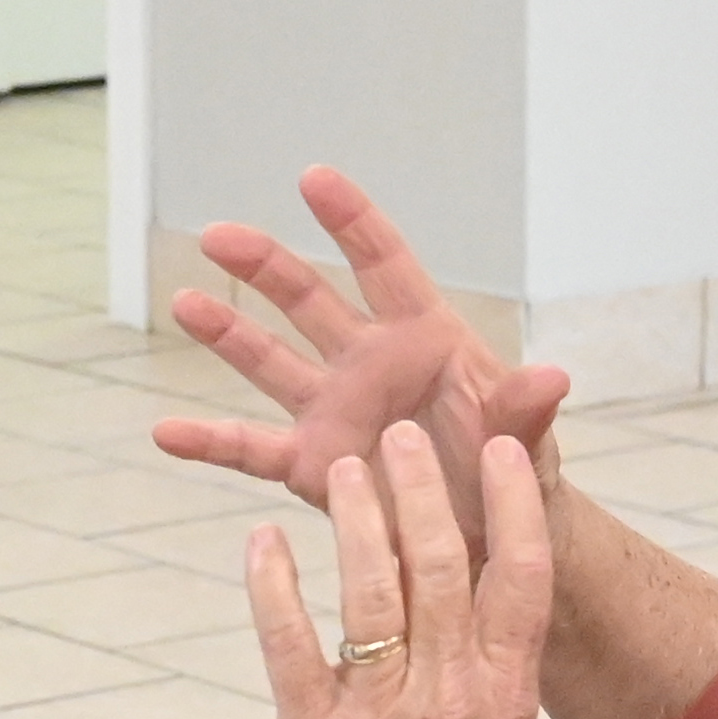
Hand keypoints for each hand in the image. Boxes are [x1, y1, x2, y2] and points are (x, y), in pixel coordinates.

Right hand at [155, 167, 572, 560]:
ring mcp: (332, 412)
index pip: (382, 264)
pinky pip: (250, 450)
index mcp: (423, 339)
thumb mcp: (524, 443)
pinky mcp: (309, 465)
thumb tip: (553, 375)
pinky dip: (208, 443)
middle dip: (265, 266)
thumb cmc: (513, 475)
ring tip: (184, 303)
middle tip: (218, 235)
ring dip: (227, 332)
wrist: (490, 540)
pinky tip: (164, 433)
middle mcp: (367, 364)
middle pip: (308, 300)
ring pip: (269, 361)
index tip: (313, 178)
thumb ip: (524, 410)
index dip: (350, 220)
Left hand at [246, 420, 551, 718]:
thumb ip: (486, 669)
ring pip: (371, 588)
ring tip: (340, 465)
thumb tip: (473, 591)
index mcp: (506, 696)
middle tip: (400, 433)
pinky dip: (273, 584)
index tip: (503, 447)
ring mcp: (382, 715)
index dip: (512, 503)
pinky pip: (290, 642)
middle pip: (442, 562)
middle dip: (420, 486)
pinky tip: (261, 541)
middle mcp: (451, 696)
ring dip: (355, 516)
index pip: (522, 576)